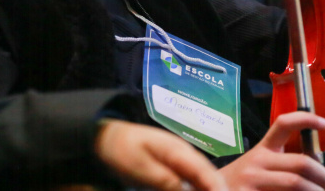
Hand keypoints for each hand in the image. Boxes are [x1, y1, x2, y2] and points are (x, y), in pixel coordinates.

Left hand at [95, 120, 225, 190]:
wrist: (106, 137)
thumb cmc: (122, 150)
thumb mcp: (140, 167)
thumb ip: (164, 181)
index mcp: (179, 151)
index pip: (206, 172)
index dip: (218, 188)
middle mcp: (185, 155)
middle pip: (209, 176)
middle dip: (217, 190)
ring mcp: (181, 161)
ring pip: (203, 180)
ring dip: (208, 189)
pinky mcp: (174, 168)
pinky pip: (192, 181)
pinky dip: (198, 189)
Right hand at [218, 111, 324, 190]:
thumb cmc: (242, 184)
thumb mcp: (258, 168)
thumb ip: (283, 164)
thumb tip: (317, 166)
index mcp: (262, 150)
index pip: (283, 124)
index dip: (306, 119)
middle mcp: (257, 162)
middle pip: (301, 162)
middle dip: (322, 176)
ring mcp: (252, 181)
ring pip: (296, 183)